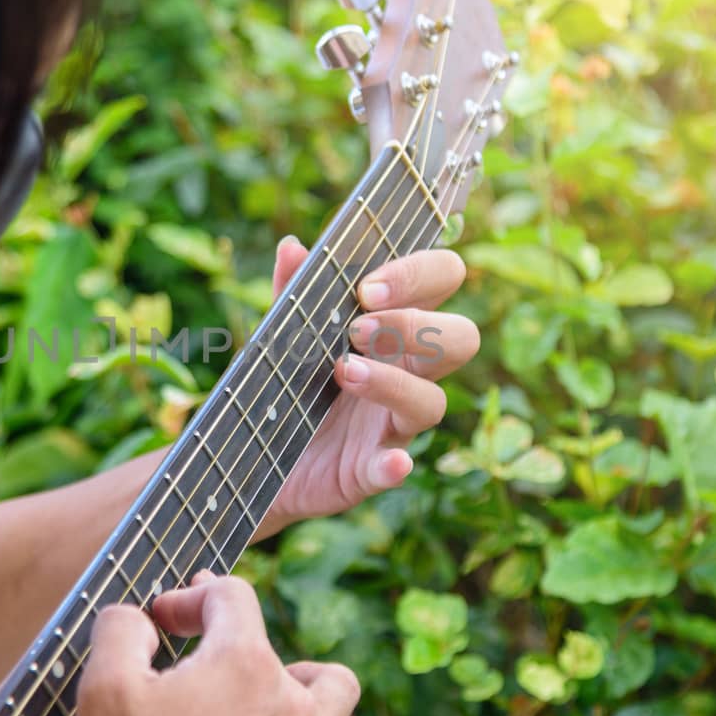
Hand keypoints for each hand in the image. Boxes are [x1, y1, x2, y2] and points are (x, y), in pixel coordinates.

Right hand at [76, 574, 358, 715]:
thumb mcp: (104, 691)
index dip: (191, 597)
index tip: (163, 620)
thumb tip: (139, 619)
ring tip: (261, 709)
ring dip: (297, 695)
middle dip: (240, 649)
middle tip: (204, 670)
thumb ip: (122, 630)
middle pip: (285, 650)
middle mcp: (294, 706)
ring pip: (331, 701)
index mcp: (245, 665)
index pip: (231, 597)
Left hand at [266, 241, 478, 528]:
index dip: (419, 274)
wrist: (253, 451)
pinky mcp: (371, 467)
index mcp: (395, 326)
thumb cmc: (287, 379)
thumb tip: (292, 248)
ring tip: (345, 371)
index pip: (441, 280)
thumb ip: (291, 292)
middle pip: (462, 338)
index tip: (367, 286)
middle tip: (358, 329)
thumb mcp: (285, 332)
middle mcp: (407, 372)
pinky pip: (394, 468)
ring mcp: (393, 422)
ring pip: (433, 402)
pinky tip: (391, 460)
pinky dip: (395, 465)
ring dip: (394, 383)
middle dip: (416, 326)